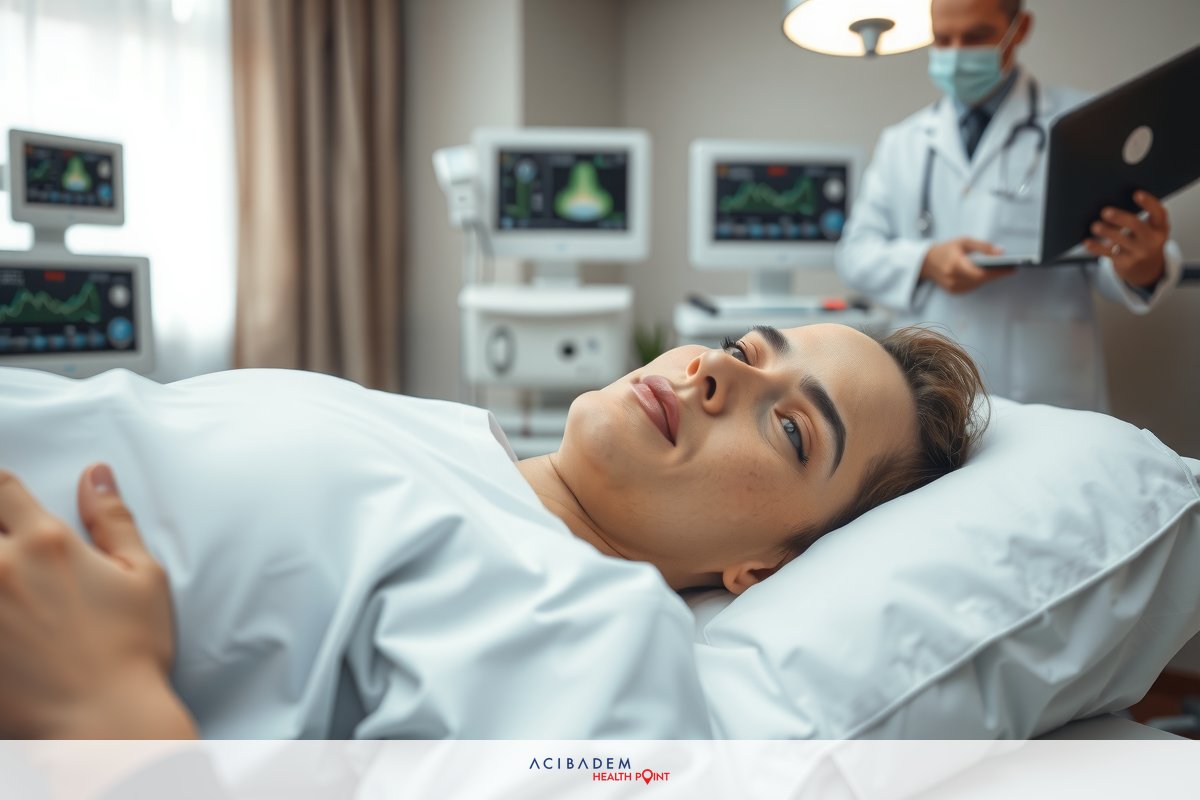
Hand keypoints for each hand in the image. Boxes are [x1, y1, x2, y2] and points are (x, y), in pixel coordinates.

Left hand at [0, 464, 195, 738]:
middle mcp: (0, 566)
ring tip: (2, 589)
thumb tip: (96, 473)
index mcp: (47, 542)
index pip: (0, 486)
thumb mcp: (143, 575)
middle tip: (5, 557)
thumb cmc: (133, 651)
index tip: (4, 503)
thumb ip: (113, 519)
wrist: (105, 723)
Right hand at [920, 237, 1015, 294]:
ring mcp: (952, 287)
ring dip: (988, 277)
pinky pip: (972, 287)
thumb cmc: (947, 249)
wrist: (927, 262)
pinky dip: (979, 281)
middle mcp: (953, 278)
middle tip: (1008, 268)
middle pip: (981, 280)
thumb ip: (983, 246)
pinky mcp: (953, 291)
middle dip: (996, 274)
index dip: (997, 273)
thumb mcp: (964, 241)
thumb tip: (1000, 253)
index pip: (980, 273)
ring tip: (998, 269)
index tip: (1011, 269)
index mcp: (955, 264)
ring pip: (978, 284)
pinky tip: (983, 274)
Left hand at [1084, 191, 1169, 288]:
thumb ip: (1139, 217)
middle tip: (1105, 211)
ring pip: (1120, 240)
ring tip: (1095, 226)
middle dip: (1120, 218)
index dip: (1148, 203)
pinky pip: (1107, 253)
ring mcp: (1138, 253)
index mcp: (1159, 227)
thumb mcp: (1150, 229)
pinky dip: (1096, 247)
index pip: (1158, 213)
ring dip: (1106, 232)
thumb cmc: (1143, 240)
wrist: (1145, 268)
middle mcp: (1151, 240)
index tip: (1136, 193)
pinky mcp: (1124, 262)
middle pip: (1136, 226)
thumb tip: (1111, 202)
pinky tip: (1087, 241)